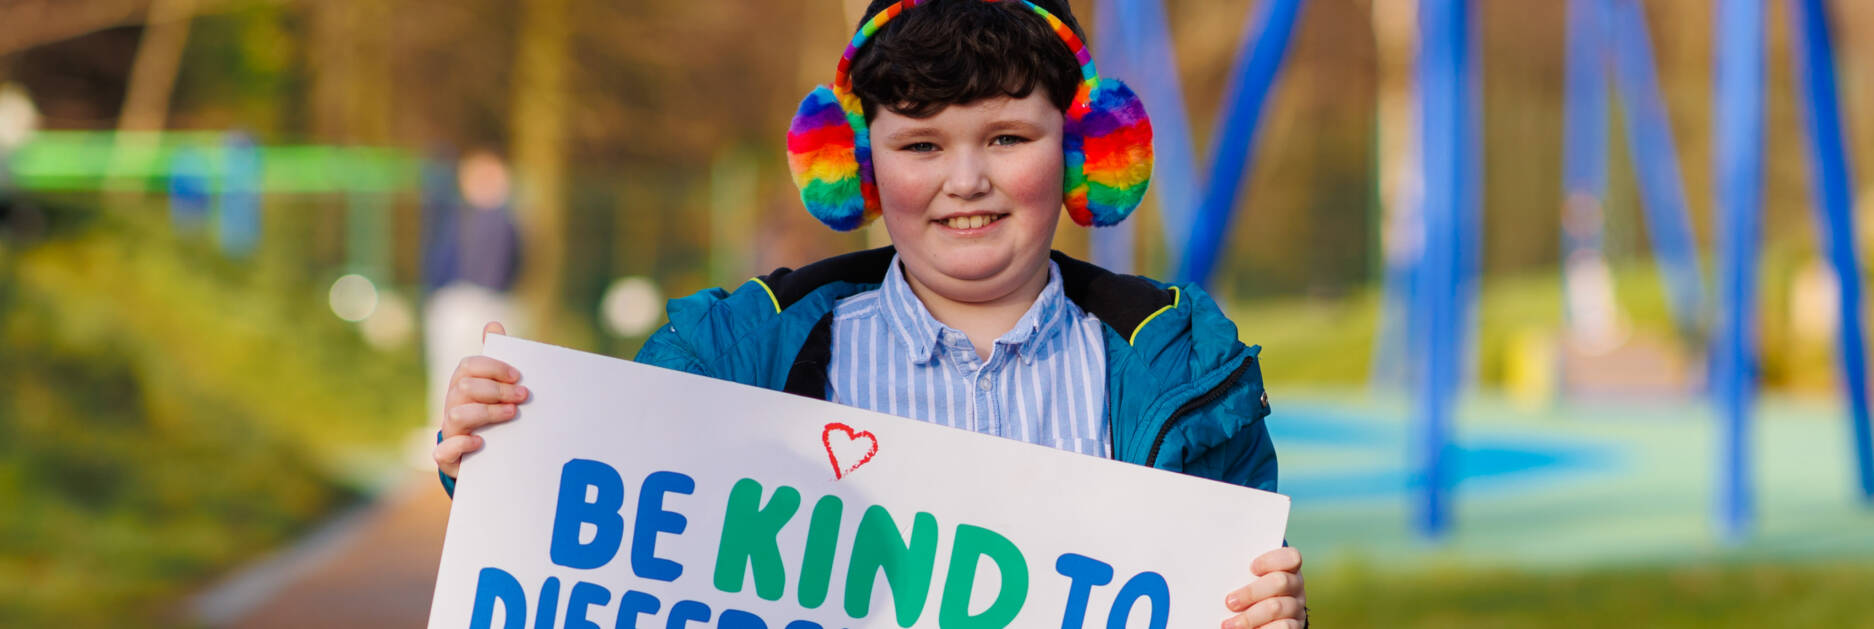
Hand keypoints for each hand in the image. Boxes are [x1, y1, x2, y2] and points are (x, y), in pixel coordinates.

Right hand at [433, 321, 528, 478]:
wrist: (486, 456)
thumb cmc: (491, 414)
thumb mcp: (496, 388)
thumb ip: (496, 361)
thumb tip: (493, 324)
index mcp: (462, 385)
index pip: (468, 366)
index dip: (493, 367)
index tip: (518, 375)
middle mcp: (452, 405)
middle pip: (464, 387)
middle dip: (496, 390)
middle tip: (523, 396)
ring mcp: (448, 431)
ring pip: (455, 415)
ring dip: (486, 412)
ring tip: (511, 414)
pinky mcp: (448, 457)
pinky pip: (442, 451)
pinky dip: (461, 444)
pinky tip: (481, 442)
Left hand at [1221, 546, 1305, 628]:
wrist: (1263, 616)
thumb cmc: (1250, 590)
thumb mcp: (1248, 578)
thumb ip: (1241, 573)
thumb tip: (1217, 573)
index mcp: (1287, 568)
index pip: (1291, 557)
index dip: (1272, 561)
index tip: (1251, 567)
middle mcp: (1295, 586)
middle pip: (1280, 582)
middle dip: (1251, 592)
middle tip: (1230, 602)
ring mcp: (1296, 607)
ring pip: (1276, 607)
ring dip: (1250, 617)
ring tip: (1229, 625)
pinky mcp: (1295, 626)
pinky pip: (1283, 628)